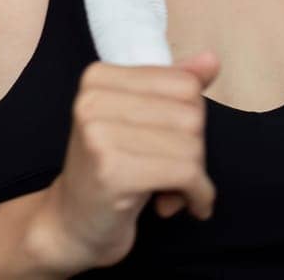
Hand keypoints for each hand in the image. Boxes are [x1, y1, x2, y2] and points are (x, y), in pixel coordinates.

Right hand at [27, 52, 217, 272]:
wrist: (72, 223)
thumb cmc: (111, 170)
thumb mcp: (140, 120)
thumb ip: (173, 87)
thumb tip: (211, 61)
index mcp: (98, 77)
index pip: (184, 84)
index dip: (191, 118)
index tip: (173, 143)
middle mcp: (93, 99)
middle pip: (191, 114)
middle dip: (195, 150)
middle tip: (172, 172)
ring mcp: (98, 134)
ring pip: (191, 146)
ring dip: (195, 177)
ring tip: (170, 190)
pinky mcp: (112, 171)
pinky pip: (186, 174)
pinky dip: (199, 195)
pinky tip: (188, 206)